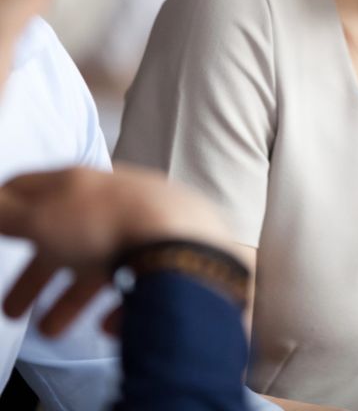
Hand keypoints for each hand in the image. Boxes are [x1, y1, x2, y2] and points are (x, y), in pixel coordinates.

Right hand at [0, 165, 231, 335]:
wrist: (183, 243)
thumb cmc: (106, 225)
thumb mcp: (41, 218)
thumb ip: (6, 213)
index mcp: (82, 183)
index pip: (34, 187)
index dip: (6, 204)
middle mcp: (115, 202)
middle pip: (66, 237)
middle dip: (36, 274)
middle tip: (11, 310)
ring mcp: (145, 228)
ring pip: (102, 265)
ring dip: (71, 300)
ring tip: (52, 332)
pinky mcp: (169, 258)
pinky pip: (139, 286)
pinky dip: (120, 308)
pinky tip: (110, 325)